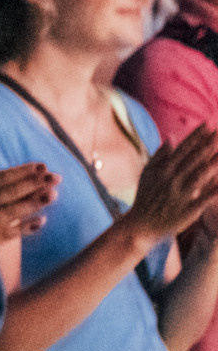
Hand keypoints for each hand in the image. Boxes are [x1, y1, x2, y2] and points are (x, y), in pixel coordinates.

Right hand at [0, 145, 57, 256]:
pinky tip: (41, 221)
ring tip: (53, 195)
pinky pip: (9, 233)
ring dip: (35, 203)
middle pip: (13, 193)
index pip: (4, 177)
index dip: (24, 171)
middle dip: (36, 184)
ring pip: (14, 212)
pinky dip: (25, 228)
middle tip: (57, 177)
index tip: (42, 166)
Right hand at [126, 125, 217, 243]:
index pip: (183, 148)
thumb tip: (172, 137)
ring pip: (201, 175)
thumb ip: (160, 155)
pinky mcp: (187, 210)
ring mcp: (180, 194)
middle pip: (194, 158)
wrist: (140, 225)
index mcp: (163, 169)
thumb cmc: (145, 197)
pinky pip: (205, 198)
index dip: (196, 136)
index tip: (208, 125)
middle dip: (209, 144)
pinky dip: (215, 190)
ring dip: (214, 162)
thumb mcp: (148, 174)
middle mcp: (171, 179)